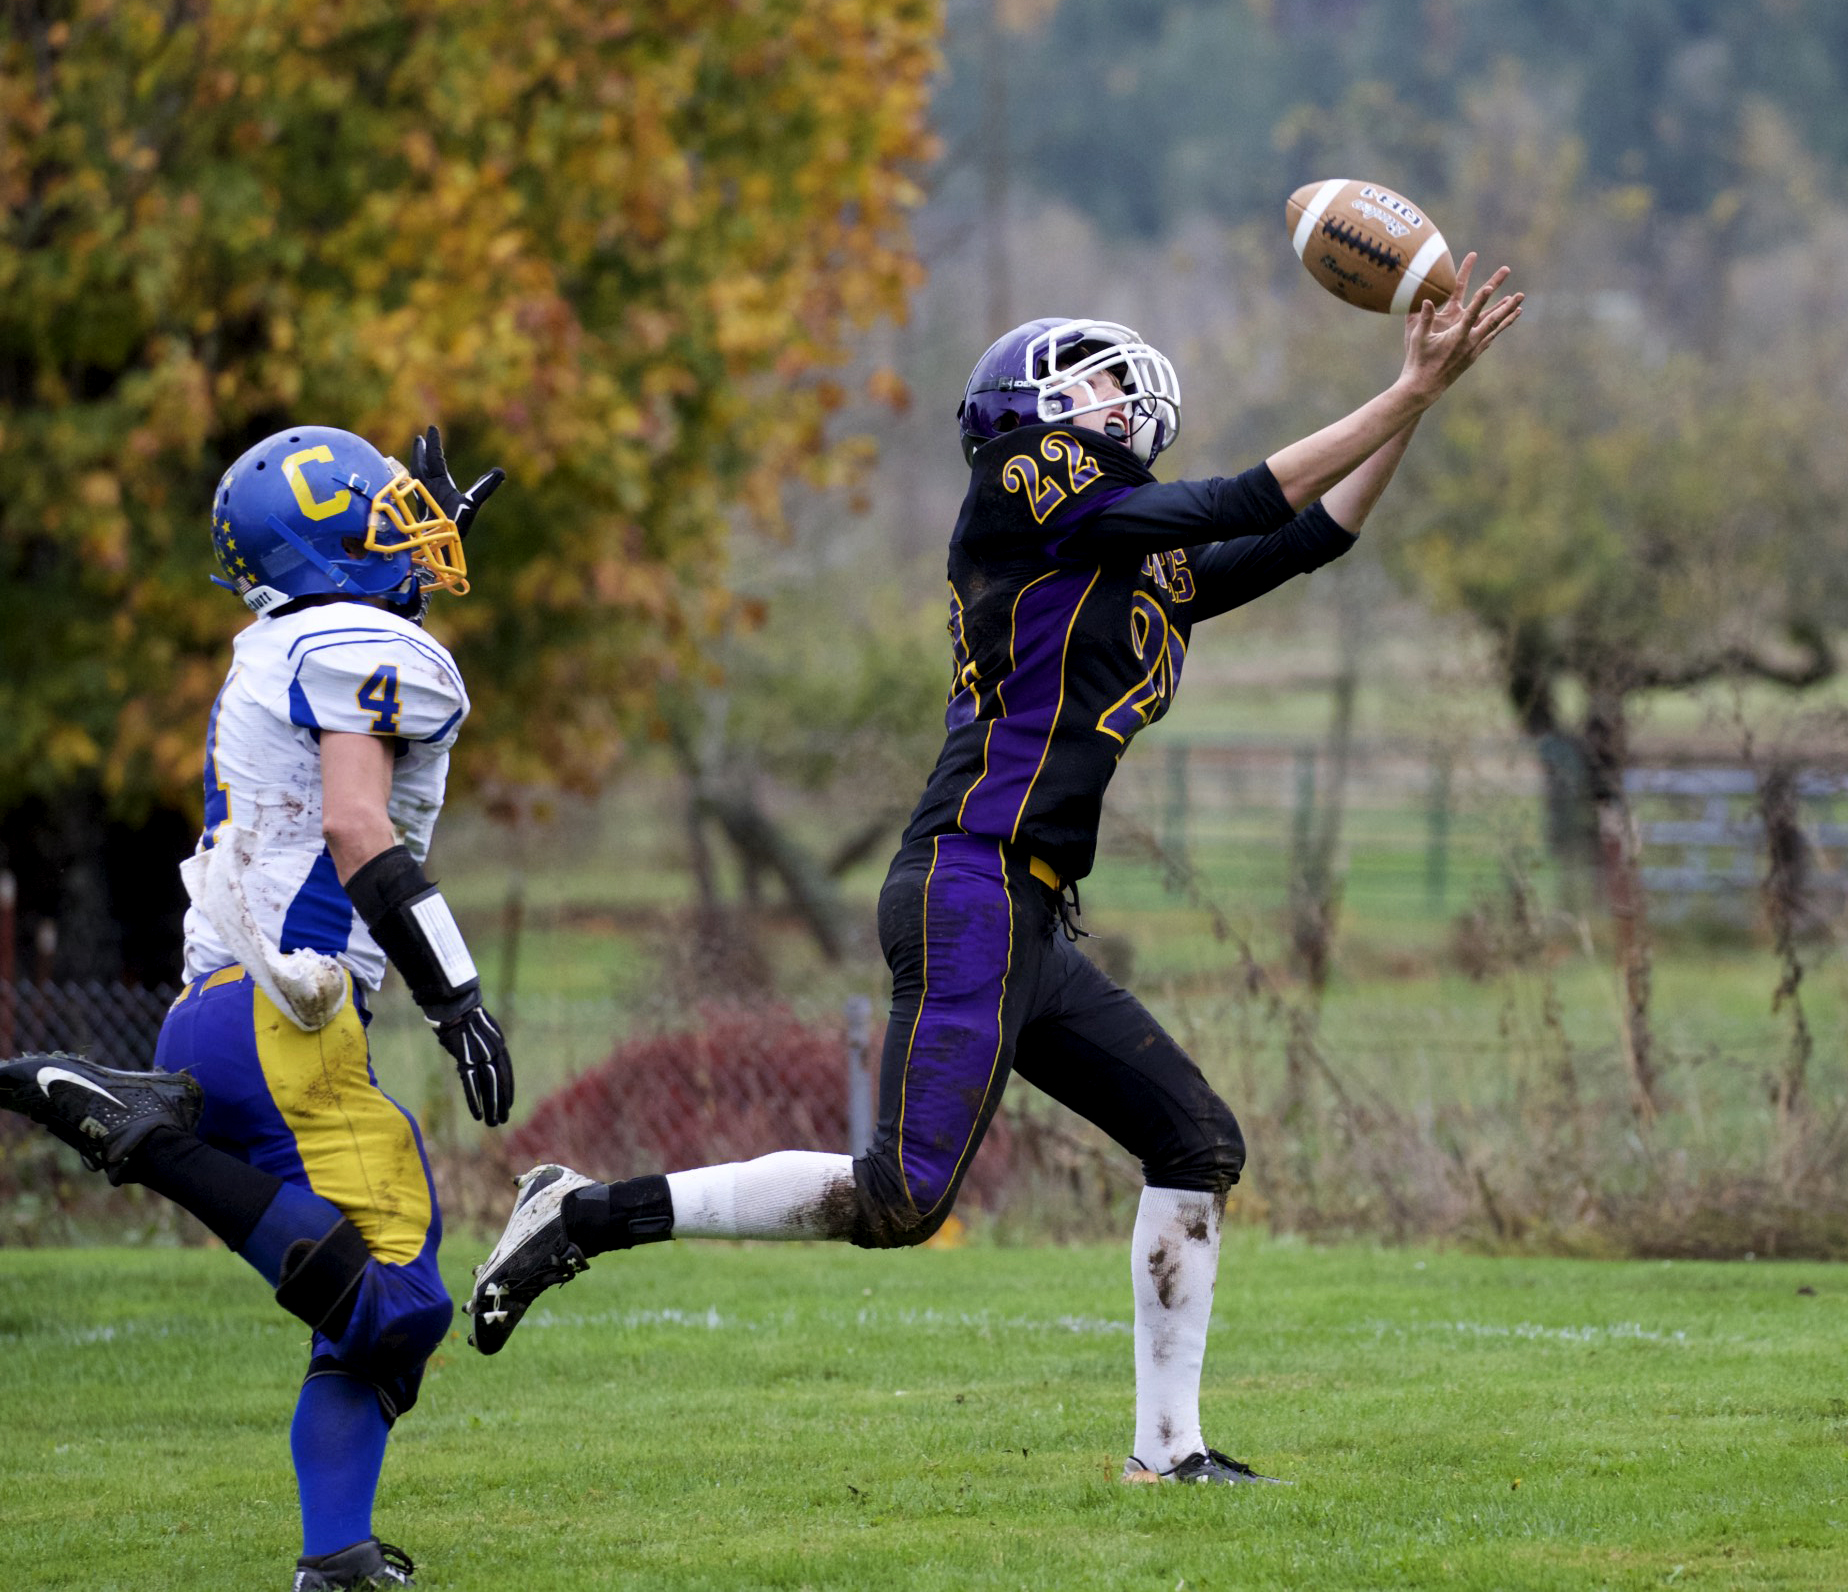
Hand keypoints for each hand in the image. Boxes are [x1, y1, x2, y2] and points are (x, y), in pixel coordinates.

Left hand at [409, 424, 505, 539]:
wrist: (435, 549)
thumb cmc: (453, 528)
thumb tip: (501, 472)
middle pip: (420, 465)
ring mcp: (424, 497)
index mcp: (438, 485)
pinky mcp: (423, 507)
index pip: (435, 459)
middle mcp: (427, 489)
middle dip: (421, 451)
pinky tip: (419, 481)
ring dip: (418, 463)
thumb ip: (484, 488)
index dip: (434, 443)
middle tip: (420, 438)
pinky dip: (417, 479)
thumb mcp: (471, 506)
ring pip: (417, 475)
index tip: (431, 428)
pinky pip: (417, 487)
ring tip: (419, 455)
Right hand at [432, 1000, 513, 1126]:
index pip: (507, 1071)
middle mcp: (493, 1052)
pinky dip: (474, 1101)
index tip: (509, 1103)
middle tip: (503, 1120)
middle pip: (500, 1082)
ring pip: (488, 1087)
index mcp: (498, 1044)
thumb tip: (474, 1061)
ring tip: (493, 1123)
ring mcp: (480, 1056)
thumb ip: (481, 1047)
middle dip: (501, 1103)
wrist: (456, 1005)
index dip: (508, 1089)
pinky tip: (477, 1114)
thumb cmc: (463, 1015)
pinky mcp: (465, 1060)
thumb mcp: (480, 1031)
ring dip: (491, 1107)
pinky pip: (471, 1085)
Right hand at [1397, 252, 1522, 403]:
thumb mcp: (1418, 338)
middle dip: (1507, 307)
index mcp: (1457, 336)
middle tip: (1521, 295)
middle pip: (1493, 321)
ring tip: (1520, 308)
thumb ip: (1425, 318)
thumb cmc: (1419, 360)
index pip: (1472, 314)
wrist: (1425, 387)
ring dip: (1507, 318)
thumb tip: (1425, 300)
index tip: (1491, 287)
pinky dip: (1497, 330)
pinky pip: (1489, 340)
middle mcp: (1469, 343)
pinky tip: (1502, 326)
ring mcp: (1473, 351)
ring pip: (1494, 331)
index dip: (1481, 299)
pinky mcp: (1472, 357)